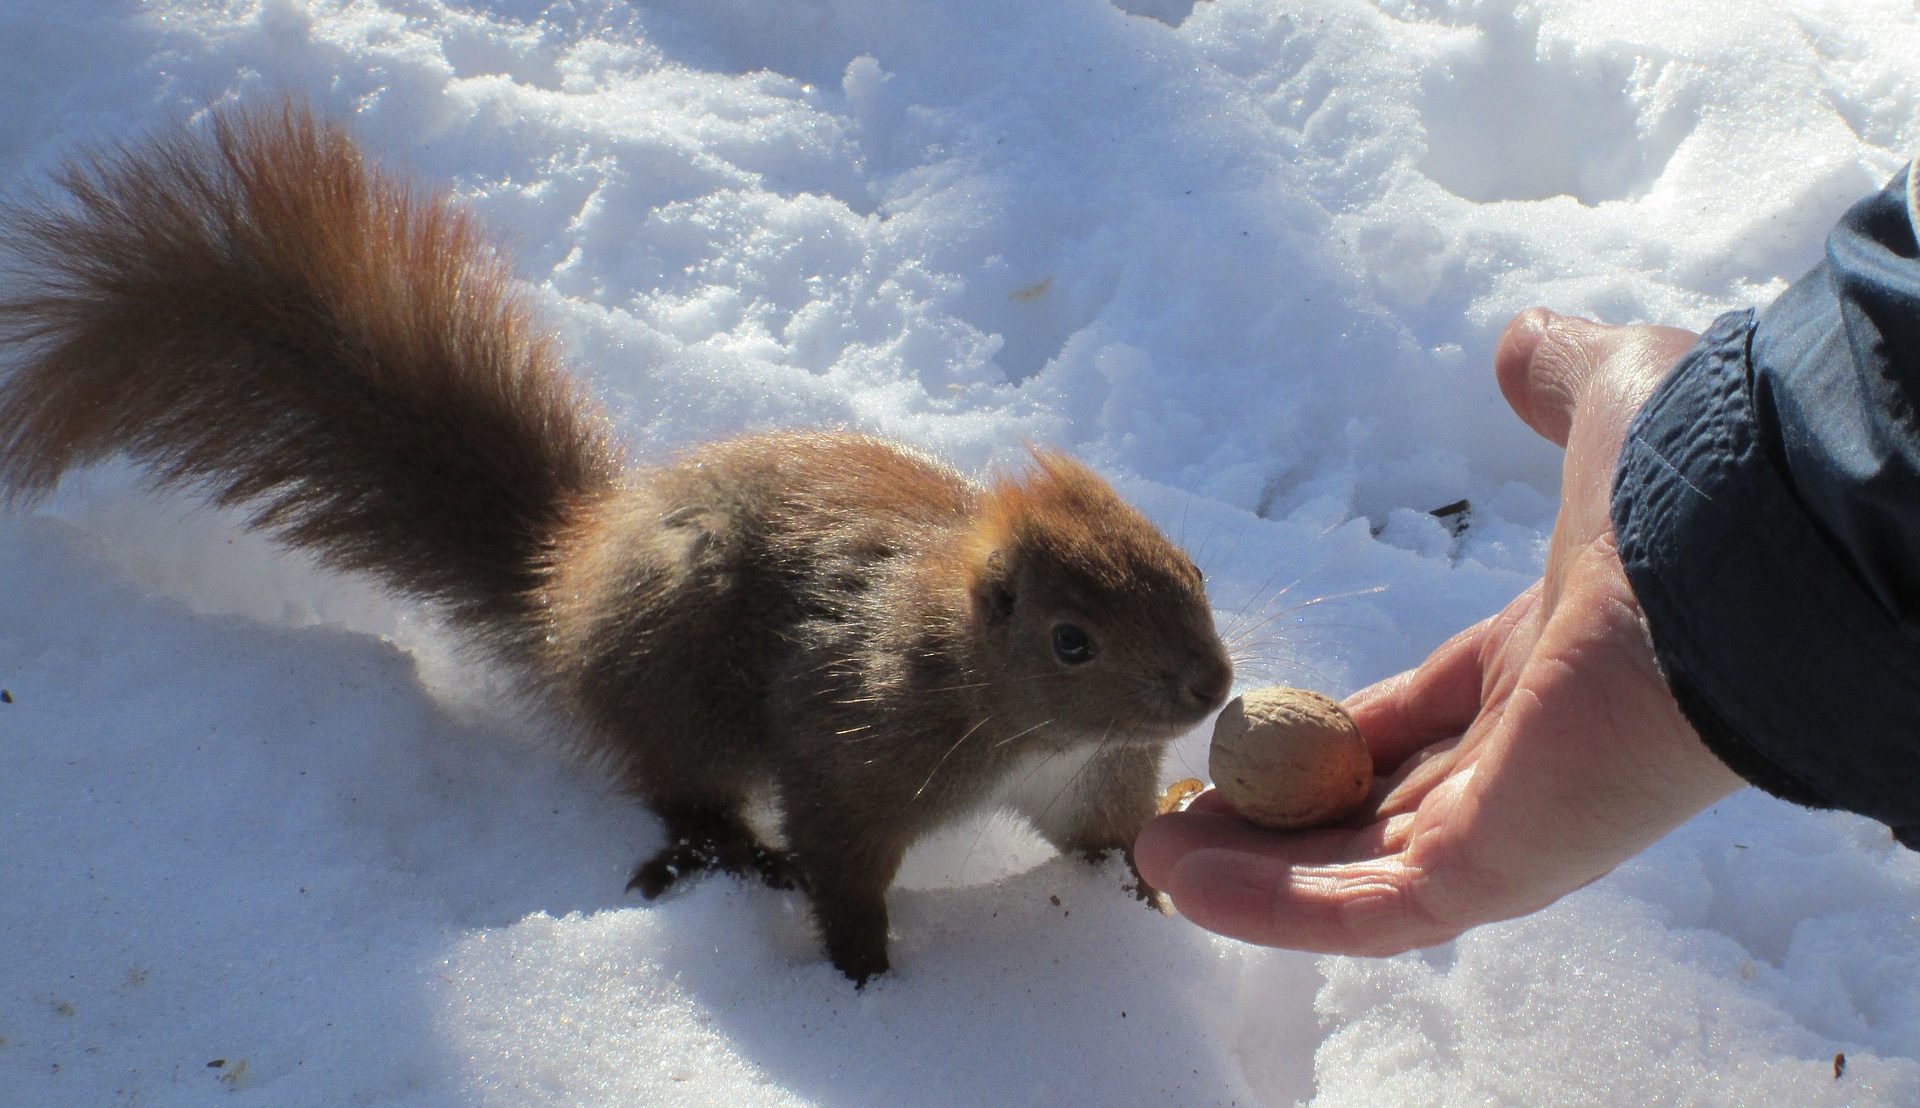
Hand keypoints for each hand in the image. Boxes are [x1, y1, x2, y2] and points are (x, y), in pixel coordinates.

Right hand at [1135, 310, 1745, 954]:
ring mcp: (1517, 825)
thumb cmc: (1686, 478)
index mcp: (1545, 667)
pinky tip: (1183, 883)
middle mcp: (1531, 759)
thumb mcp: (1603, 401)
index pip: (1421, 722)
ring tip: (1153, 859)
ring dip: (1255, 874)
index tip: (1250, 733)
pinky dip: (1276, 906)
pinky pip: (1371, 910)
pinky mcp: (1501, 869)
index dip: (1332, 734)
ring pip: (1362, 873)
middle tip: (1179, 813)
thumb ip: (1553, 377)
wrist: (1745, 551)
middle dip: (1275, 819)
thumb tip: (1516, 345)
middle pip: (1381, 811)